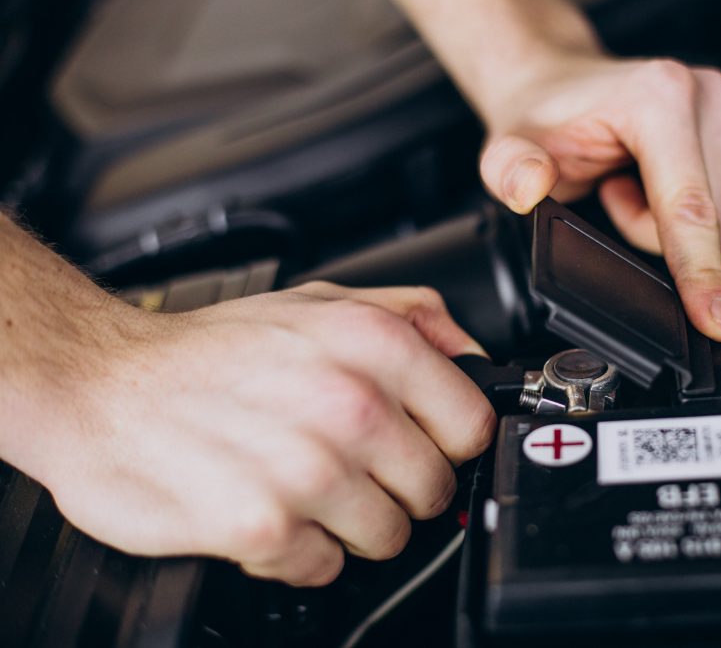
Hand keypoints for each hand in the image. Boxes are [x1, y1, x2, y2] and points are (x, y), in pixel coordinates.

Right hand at [38, 283, 494, 586]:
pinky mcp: (265, 526)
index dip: (447, 442)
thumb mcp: (320, 300)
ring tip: (301, 484)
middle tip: (348, 465)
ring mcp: (309, 470)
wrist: (100, 383)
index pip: (473, 426)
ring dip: (349, 523)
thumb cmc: (210, 350)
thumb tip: (473, 355)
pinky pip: (325, 567)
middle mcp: (349, 405)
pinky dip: (299, 550)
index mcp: (373, 345)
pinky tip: (267, 508)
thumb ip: (413, 317)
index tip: (420, 443)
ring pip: (388, 537)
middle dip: (397, 487)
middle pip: (434, 490)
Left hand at [479, 57, 720, 341]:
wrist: (562, 85)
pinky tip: (689, 184)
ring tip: (649, 188)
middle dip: (667, 236)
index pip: (691, 209)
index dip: (702, 274)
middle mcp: (712, 91)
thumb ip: (511, 170)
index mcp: (659, 97)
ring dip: (702, 225)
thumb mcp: (508, 149)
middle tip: (620, 197)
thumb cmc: (546, 120)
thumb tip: (530, 185)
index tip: (718, 322)